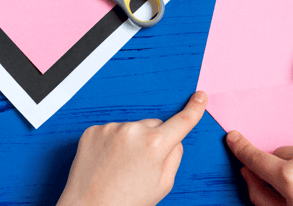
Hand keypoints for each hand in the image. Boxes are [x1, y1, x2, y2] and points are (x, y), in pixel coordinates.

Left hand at [56, 91, 207, 205]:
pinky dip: (112, 143)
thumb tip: (174, 139)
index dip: (194, 109)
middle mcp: (133, 131)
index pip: (182, 121)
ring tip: (120, 166)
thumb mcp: (163, 184)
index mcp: (155, 145)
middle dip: (153, 139)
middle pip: (154, 125)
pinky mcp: (92, 131)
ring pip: (132, 128)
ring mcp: (110, 128)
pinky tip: (107, 161)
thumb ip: (175, 156)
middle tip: (141, 164)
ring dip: (131, 141)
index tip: (200, 97)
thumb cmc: (126, 202)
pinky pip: (111, 131)